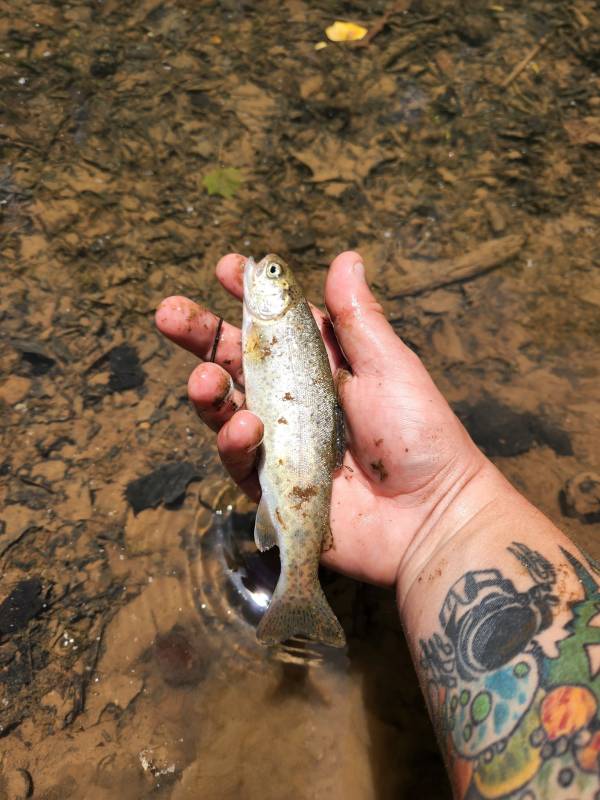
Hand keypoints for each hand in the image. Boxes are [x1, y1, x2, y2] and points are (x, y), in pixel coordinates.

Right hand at [155, 252, 500, 588]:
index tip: (227, 269)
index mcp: (321, 364)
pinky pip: (238, 459)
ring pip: (224, 409)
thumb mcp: (389, 366)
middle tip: (169, 313)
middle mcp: (293, 399)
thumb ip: (357, 318)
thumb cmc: (419, 435)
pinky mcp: (270, 485)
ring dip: (206, 390)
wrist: (429, 516)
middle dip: (198, 335)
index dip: (248, 296)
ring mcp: (278, 442)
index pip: (274, 323)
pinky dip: (234, 442)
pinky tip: (247, 429)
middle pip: (234, 361)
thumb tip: (346, 257)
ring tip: (204, 380)